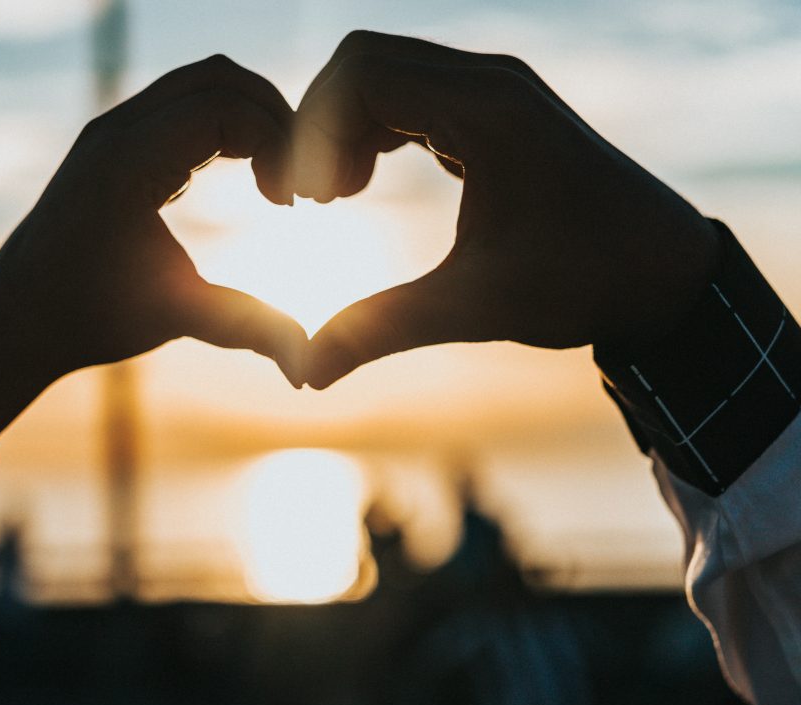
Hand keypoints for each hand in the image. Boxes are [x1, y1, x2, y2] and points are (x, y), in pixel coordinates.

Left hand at [0, 54, 305, 382]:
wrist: (16, 319)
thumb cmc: (87, 318)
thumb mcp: (174, 319)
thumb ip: (247, 328)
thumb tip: (308, 363)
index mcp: (128, 160)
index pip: (226, 107)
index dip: (276, 144)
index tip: (289, 203)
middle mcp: (117, 130)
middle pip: (219, 78)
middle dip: (274, 119)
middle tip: (296, 180)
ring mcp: (113, 131)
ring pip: (202, 85)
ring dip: (251, 119)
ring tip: (275, 180)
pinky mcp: (116, 144)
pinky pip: (183, 107)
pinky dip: (226, 128)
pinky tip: (245, 180)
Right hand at [292, 31, 718, 388]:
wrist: (665, 273)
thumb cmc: (582, 283)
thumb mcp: (475, 306)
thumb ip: (382, 329)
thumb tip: (307, 373)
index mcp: (486, 112)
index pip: (361, 74)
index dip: (314, 133)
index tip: (309, 202)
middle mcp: (491, 82)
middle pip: (365, 62)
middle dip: (322, 126)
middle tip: (316, 200)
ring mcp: (497, 91)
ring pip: (388, 74)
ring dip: (348, 127)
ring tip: (337, 196)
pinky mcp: (500, 111)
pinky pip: (415, 94)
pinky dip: (377, 129)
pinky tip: (368, 182)